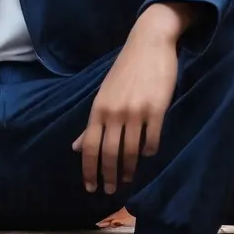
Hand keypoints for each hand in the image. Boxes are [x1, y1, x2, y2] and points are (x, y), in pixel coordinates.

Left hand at [72, 2, 196, 193]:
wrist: (149, 43)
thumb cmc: (125, 70)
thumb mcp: (104, 94)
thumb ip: (93, 123)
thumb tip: (77, 147)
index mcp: (98, 109)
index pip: (90, 147)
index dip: (89, 170)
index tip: (91, 188)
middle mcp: (114, 112)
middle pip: (109, 153)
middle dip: (109, 176)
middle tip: (111, 191)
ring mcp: (136, 112)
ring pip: (131, 151)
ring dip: (129, 169)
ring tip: (128, 179)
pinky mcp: (157, 109)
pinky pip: (152, 140)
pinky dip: (150, 152)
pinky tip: (148, 155)